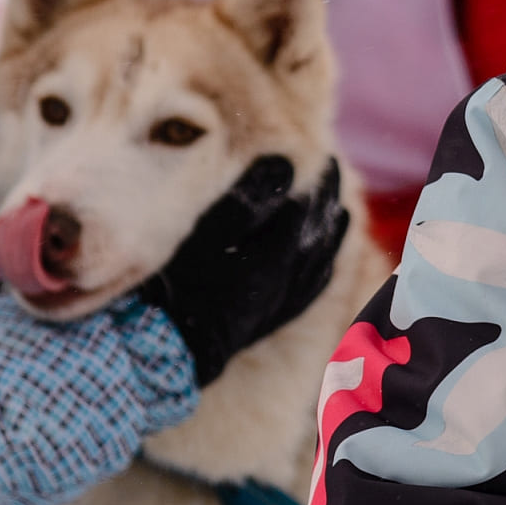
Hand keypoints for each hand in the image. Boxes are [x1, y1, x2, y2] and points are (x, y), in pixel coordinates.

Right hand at [141, 156, 349, 384]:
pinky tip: (326, 262)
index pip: (305, 212)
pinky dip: (323, 270)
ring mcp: (280, 304)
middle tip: (335, 171)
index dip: (314, 183)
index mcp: (272, 258)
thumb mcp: (204, 235)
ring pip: (319, 263)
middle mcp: (284, 283)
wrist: (165, 347)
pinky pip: (310, 292)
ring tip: (341, 210)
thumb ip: (245, 202)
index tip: (321, 157)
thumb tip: (284, 168)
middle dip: (327, 201)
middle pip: (317, 234)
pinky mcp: (271, 320)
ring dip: (332, 233)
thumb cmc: (177, 285)